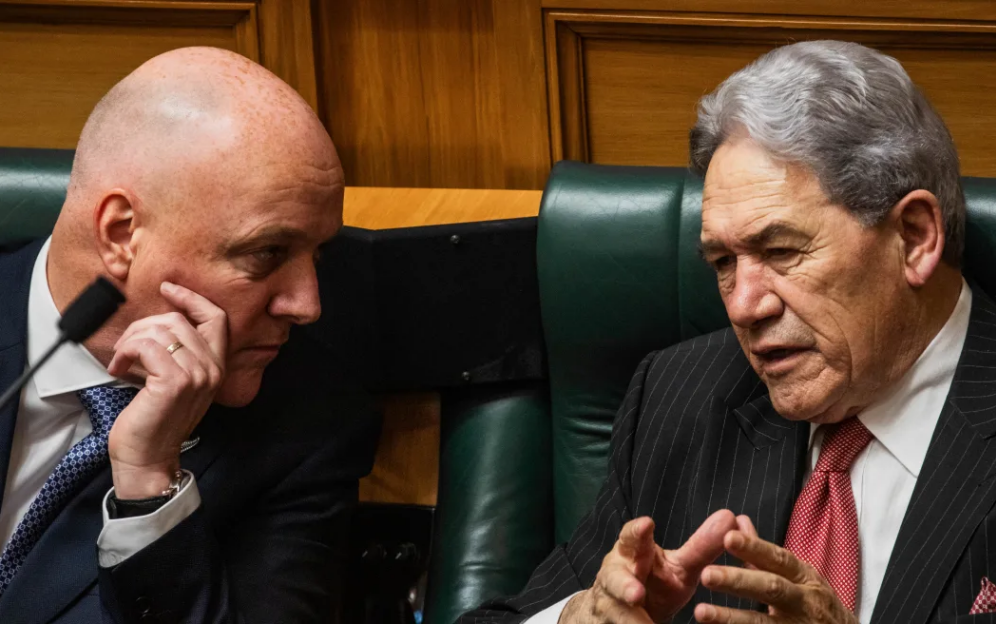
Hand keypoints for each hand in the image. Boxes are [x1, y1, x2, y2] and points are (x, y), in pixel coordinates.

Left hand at [106, 282, 226, 498]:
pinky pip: (147, 346)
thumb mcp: (176, 382)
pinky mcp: (174, 381)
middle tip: (126, 347)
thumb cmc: (155, 421)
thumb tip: (156, 322)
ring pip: (160, 330)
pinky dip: (126, 352)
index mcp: (216, 366)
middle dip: (143, 326)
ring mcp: (197, 374)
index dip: (192, 298)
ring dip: (131, 340)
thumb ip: (179, 354)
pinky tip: (118, 368)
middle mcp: (212, 368)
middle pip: (178, 320)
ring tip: (120, 360)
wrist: (148, 458)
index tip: (168, 288)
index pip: (216, 318)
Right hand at [559, 510, 739, 623]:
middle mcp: (615, 575)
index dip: (637, 532)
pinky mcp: (611, 622)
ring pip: (616, 611)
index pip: (631, 538)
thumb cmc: (653, 581)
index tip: (647, 524)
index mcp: (632, 552)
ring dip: (630, 619)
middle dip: (624, 586)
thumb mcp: (679, 567)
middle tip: (637, 594)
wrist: (619, 610)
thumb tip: (731, 518)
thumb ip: (701, 547)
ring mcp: (610, 603)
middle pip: (614, 577)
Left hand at [694, 525, 858, 623]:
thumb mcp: (797, 575)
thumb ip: (763, 553)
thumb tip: (738, 521)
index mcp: (803, 576)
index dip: (754, 547)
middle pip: (771, 588)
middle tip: (706, 575)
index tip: (727, 538)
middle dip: (738, 581)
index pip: (777, 558)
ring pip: (764, 623)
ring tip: (701, 612)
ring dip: (731, 618)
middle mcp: (804, 600)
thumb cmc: (813, 603)